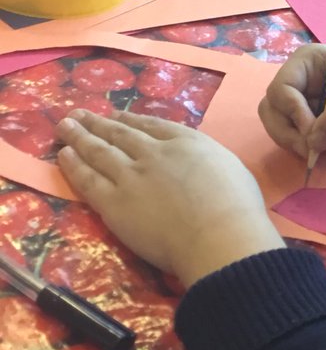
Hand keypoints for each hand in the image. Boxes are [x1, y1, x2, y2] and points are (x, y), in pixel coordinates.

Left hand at [58, 110, 283, 287]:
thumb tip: (198, 165)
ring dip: (80, 136)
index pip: (152, 126)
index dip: (131, 120)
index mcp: (186, 142)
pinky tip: (64, 155)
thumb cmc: (237, 208)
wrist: (218, 235)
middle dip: (99, 123)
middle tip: (80, 114)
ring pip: (99, 151)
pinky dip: (74, 165)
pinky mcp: (114, 203)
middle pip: (120, 134)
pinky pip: (88, 180)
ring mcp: (131, 176)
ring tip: (65, 126)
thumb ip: (207, 161)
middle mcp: (154, 153)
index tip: (117, 116)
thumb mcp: (232, 168)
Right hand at [259, 44, 325, 162]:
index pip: (280, 91)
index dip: (292, 114)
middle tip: (317, 151)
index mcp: (306, 64)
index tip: (313, 130)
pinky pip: (309, 146)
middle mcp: (302, 86)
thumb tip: (313, 142)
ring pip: (288, 135)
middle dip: (295, 137)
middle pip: (274, 116)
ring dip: (313, 148)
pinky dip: (325, 152)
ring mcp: (310, 109)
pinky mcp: (322, 130)